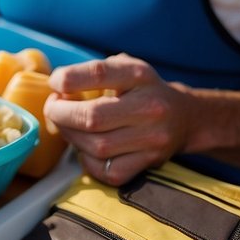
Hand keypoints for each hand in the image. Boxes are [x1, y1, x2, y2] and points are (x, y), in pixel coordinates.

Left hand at [44, 53, 192, 184]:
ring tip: (66, 126)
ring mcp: (152, 138)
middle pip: (92, 118)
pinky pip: (106, 170)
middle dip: (61, 114)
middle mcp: (150, 107)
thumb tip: (56, 88)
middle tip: (53, 108)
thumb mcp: (125, 69)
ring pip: (96, 146)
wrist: (185, 117)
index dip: (68, 79)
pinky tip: (86, 148)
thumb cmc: (142, 91)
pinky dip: (87, 161)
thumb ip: (94, 73)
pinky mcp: (149, 162)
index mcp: (140, 76)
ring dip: (70, 137)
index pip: (98, 73)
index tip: (55, 83)